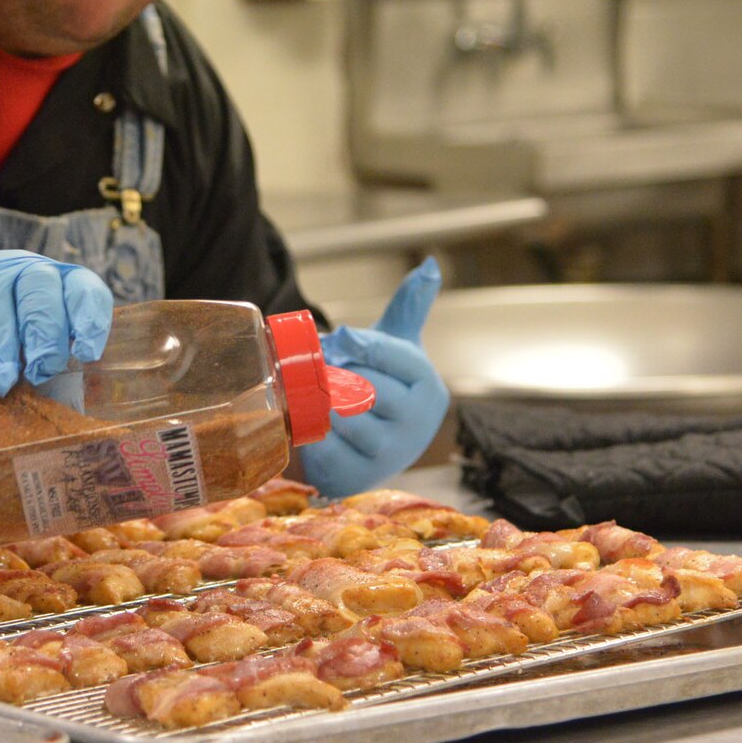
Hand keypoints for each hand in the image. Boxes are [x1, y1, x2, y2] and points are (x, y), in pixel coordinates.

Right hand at [0, 250, 112, 395]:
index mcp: (50, 285)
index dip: (89, 316)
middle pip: (37, 286)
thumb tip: (74, 418)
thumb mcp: (26, 357)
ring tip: (0, 384)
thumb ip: (53, 378)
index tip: (86, 354)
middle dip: (43, 333)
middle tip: (39, 374)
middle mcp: (14, 272)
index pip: (80, 285)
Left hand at [298, 257, 449, 496]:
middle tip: (317, 366)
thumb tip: (431, 266)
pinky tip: (310, 421)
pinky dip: (310, 430)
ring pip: (342, 416)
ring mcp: (389, 454)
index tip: (338, 340)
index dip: (355, 343)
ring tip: (314, 392)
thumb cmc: (383, 385)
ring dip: (320, 400)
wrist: (370, 445)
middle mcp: (416, 424)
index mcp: (428, 387)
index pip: (386, 353)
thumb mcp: (399, 346)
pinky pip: (323, 445)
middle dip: (333, 371)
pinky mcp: (357, 476)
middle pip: (363, 385)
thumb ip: (411, 307)